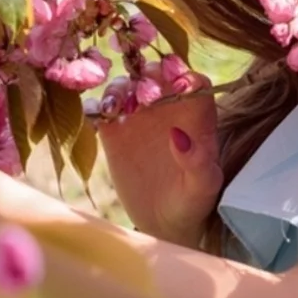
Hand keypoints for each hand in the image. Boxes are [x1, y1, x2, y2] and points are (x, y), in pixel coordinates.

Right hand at [95, 84, 222, 248]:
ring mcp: (138, 117)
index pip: (192, 81)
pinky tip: (96, 118)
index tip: (172, 85)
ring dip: (118, 90)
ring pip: (126, 86)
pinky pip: (101, 110)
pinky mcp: (114, 131)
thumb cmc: (192, 202)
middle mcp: (167, 108)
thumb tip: (178, 135)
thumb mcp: (202, 187)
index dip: (183, 76)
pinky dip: (95, 107)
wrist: (164, 223)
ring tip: (113, 109)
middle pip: (155, 74)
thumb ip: (197, 162)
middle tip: (138, 95)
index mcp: (195, 116)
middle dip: (146, 76)